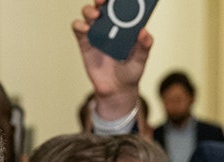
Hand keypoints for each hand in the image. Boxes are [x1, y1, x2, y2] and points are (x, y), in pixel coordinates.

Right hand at [72, 0, 153, 120]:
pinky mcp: (85, 43)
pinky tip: (86, 29)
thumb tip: (144, 32)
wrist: (116, 90)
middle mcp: (110, 26)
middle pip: (102, 5)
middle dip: (102, 0)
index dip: (119, 0)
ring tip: (95, 15)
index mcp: (125, 26)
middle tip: (103, 1)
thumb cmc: (131, 72)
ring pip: (88, 13)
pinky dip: (79, 26)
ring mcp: (96, 33)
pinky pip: (78, 29)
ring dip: (89, 10)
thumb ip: (145, 46)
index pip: (121, 6)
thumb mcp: (141, 59)